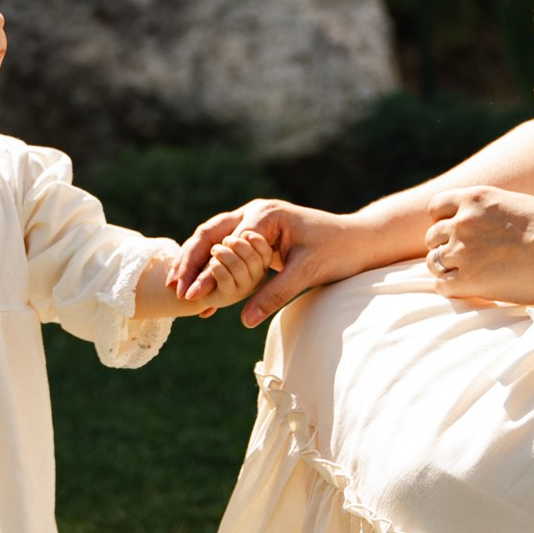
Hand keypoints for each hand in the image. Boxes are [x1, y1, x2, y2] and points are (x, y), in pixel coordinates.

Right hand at [169, 199, 362, 328]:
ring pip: (213, 238)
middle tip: (175, 289)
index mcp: (266, 215)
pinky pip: (226, 248)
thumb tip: (246, 320)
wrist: (359, 241)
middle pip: (210, 233)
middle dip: (189, 262)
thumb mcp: (307, 273)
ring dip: (194, 262)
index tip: (193, 295)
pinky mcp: (257, 235)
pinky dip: (211, 265)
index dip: (207, 270)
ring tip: (178, 288)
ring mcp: (254, 222)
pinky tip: (201, 288)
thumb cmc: (338, 252)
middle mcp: (255, 213)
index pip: (226, 243)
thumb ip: (275, 294)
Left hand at [424, 186, 533, 306]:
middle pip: (432, 236)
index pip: (436, 207)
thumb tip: (486, 223)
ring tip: (468, 273)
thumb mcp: (516, 203)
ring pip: (434, 262)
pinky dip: (450, 288)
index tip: (457, 231)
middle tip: (466, 257)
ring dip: (446, 268)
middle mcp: (463, 222)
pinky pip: (441, 286)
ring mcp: (463, 251)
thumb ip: (492, 210)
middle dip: (446, 246)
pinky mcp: (468, 280)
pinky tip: (468, 289)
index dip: (443, 220)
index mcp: (475, 198)